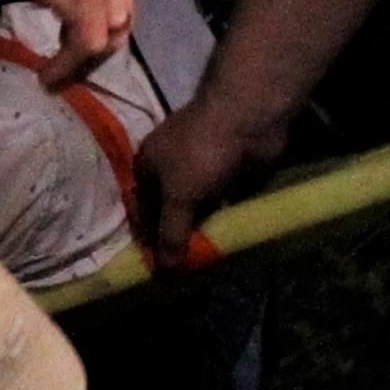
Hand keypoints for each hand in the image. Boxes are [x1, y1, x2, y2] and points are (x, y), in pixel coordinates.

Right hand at [0, 0, 135, 86]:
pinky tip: (47, 77)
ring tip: (60, 76)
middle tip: (72, 59)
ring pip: (111, 35)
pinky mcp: (82, 1)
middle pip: (122, 12)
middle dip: (101, 40)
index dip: (100, 6)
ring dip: (87, 61)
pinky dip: (69, 67)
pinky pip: (84, 46)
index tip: (72, 21)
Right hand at [136, 90, 284, 253]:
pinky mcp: (227, 169)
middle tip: (183, 268)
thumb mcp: (179, 197)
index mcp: (148, 164)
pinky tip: (225, 237)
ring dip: (201, 227)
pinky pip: (220, 199)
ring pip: (197, 204)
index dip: (149, 236)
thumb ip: (171, 233)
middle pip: (169, 206)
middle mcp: (170, 163)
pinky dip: (222, 216)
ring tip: (204, 259)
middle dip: (176, 234)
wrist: (247, 119)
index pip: (142, 208)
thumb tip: (164, 270)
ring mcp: (201, 165)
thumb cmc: (201, 153)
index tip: (159, 265)